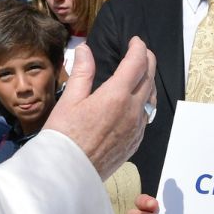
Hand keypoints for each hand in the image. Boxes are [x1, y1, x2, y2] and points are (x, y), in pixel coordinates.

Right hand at [43, 38, 155, 179]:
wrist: (67, 173)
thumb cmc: (63, 136)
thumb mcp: (69, 100)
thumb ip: (82, 72)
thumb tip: (86, 50)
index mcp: (115, 96)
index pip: (136, 64)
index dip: (138, 48)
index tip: (135, 40)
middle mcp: (132, 111)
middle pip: (149, 78)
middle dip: (147, 60)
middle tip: (141, 51)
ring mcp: (136, 128)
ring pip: (151, 98)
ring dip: (148, 81)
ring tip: (141, 73)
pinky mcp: (135, 143)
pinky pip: (146, 117)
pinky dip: (145, 102)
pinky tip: (136, 101)